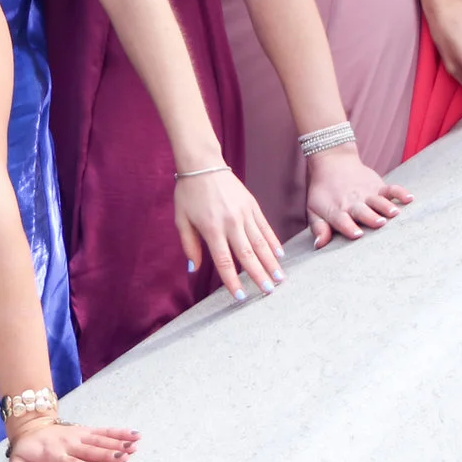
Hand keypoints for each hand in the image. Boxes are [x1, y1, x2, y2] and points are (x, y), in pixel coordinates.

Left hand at [4, 416, 139, 461]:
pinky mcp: (86, 430)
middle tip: (123, 457)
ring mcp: (79, 436)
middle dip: (106, 454)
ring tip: (133, 447)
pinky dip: (119, 433)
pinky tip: (134, 436)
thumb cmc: (27, 453)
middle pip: (90, 451)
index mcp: (53, 455)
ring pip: (99, 440)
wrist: (31, 427)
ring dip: (117, 443)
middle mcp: (69, 444)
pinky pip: (104, 432)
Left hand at [174, 165, 283, 298]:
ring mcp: (244, 213)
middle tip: (269, 292)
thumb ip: (189, 245)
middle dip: (259, 275)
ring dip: (271, 262)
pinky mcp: (252, 205)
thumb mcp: (181, 220)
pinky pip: (265, 226)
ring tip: (280, 278)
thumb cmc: (188, 193)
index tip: (240, 297)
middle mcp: (231, 222)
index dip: (232, 281)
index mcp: (212, 228)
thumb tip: (194, 269)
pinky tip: (279, 255)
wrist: (203, 164)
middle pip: (247, 254)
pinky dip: (273, 241)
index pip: (224, 261)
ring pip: (260, 242)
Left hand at [304, 144, 414, 247]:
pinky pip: (390, 189)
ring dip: (386, 206)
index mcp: (336, 210)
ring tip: (395, 213)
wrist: (333, 163)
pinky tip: (409, 198)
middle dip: (371, 217)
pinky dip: (400, 192)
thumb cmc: (323, 193)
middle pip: (362, 211)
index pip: (342, 220)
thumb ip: (319, 228)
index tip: (357, 234)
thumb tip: (319, 245)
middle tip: (380, 223)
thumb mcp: (314, 210)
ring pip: (378, 201)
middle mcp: (352, 202)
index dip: (349, 227)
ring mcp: (366, 194)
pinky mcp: (377, 186)